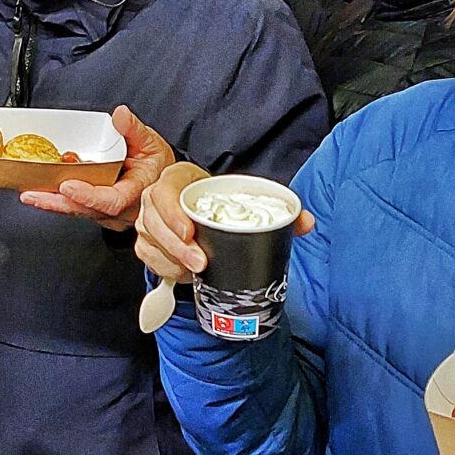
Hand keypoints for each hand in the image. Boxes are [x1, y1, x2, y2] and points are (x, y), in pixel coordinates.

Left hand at [19, 105, 173, 230]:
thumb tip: (120, 116)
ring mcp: (108, 215)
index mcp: (136, 192)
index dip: (88, 196)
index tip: (67, 186)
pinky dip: (57, 201)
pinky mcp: (97, 213)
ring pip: (77, 211)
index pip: (111, 200)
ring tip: (30, 194)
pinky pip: (75, 208)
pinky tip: (39, 193)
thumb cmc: (158, 166)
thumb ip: (133, 129)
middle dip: (56, 203)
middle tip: (33, 195)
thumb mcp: (151, 143)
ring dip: (52, 203)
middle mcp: (121, 210)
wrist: (163, 187)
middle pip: (85, 210)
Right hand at [134, 161, 315, 282]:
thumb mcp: (243, 196)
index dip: (173, 214)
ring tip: (195, 272)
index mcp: (177, 179)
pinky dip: (166, 268)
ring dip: (172, 261)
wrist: (200, 205)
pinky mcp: (148, 242)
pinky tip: (185, 274)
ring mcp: (150, 222)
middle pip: (155, 223)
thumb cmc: (218, 200)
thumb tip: (305, 222)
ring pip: (150, 243)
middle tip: (200, 263)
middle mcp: (158, 199)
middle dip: (177, 248)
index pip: (165, 193)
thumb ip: (278, 209)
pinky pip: (150, 259)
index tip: (189, 232)